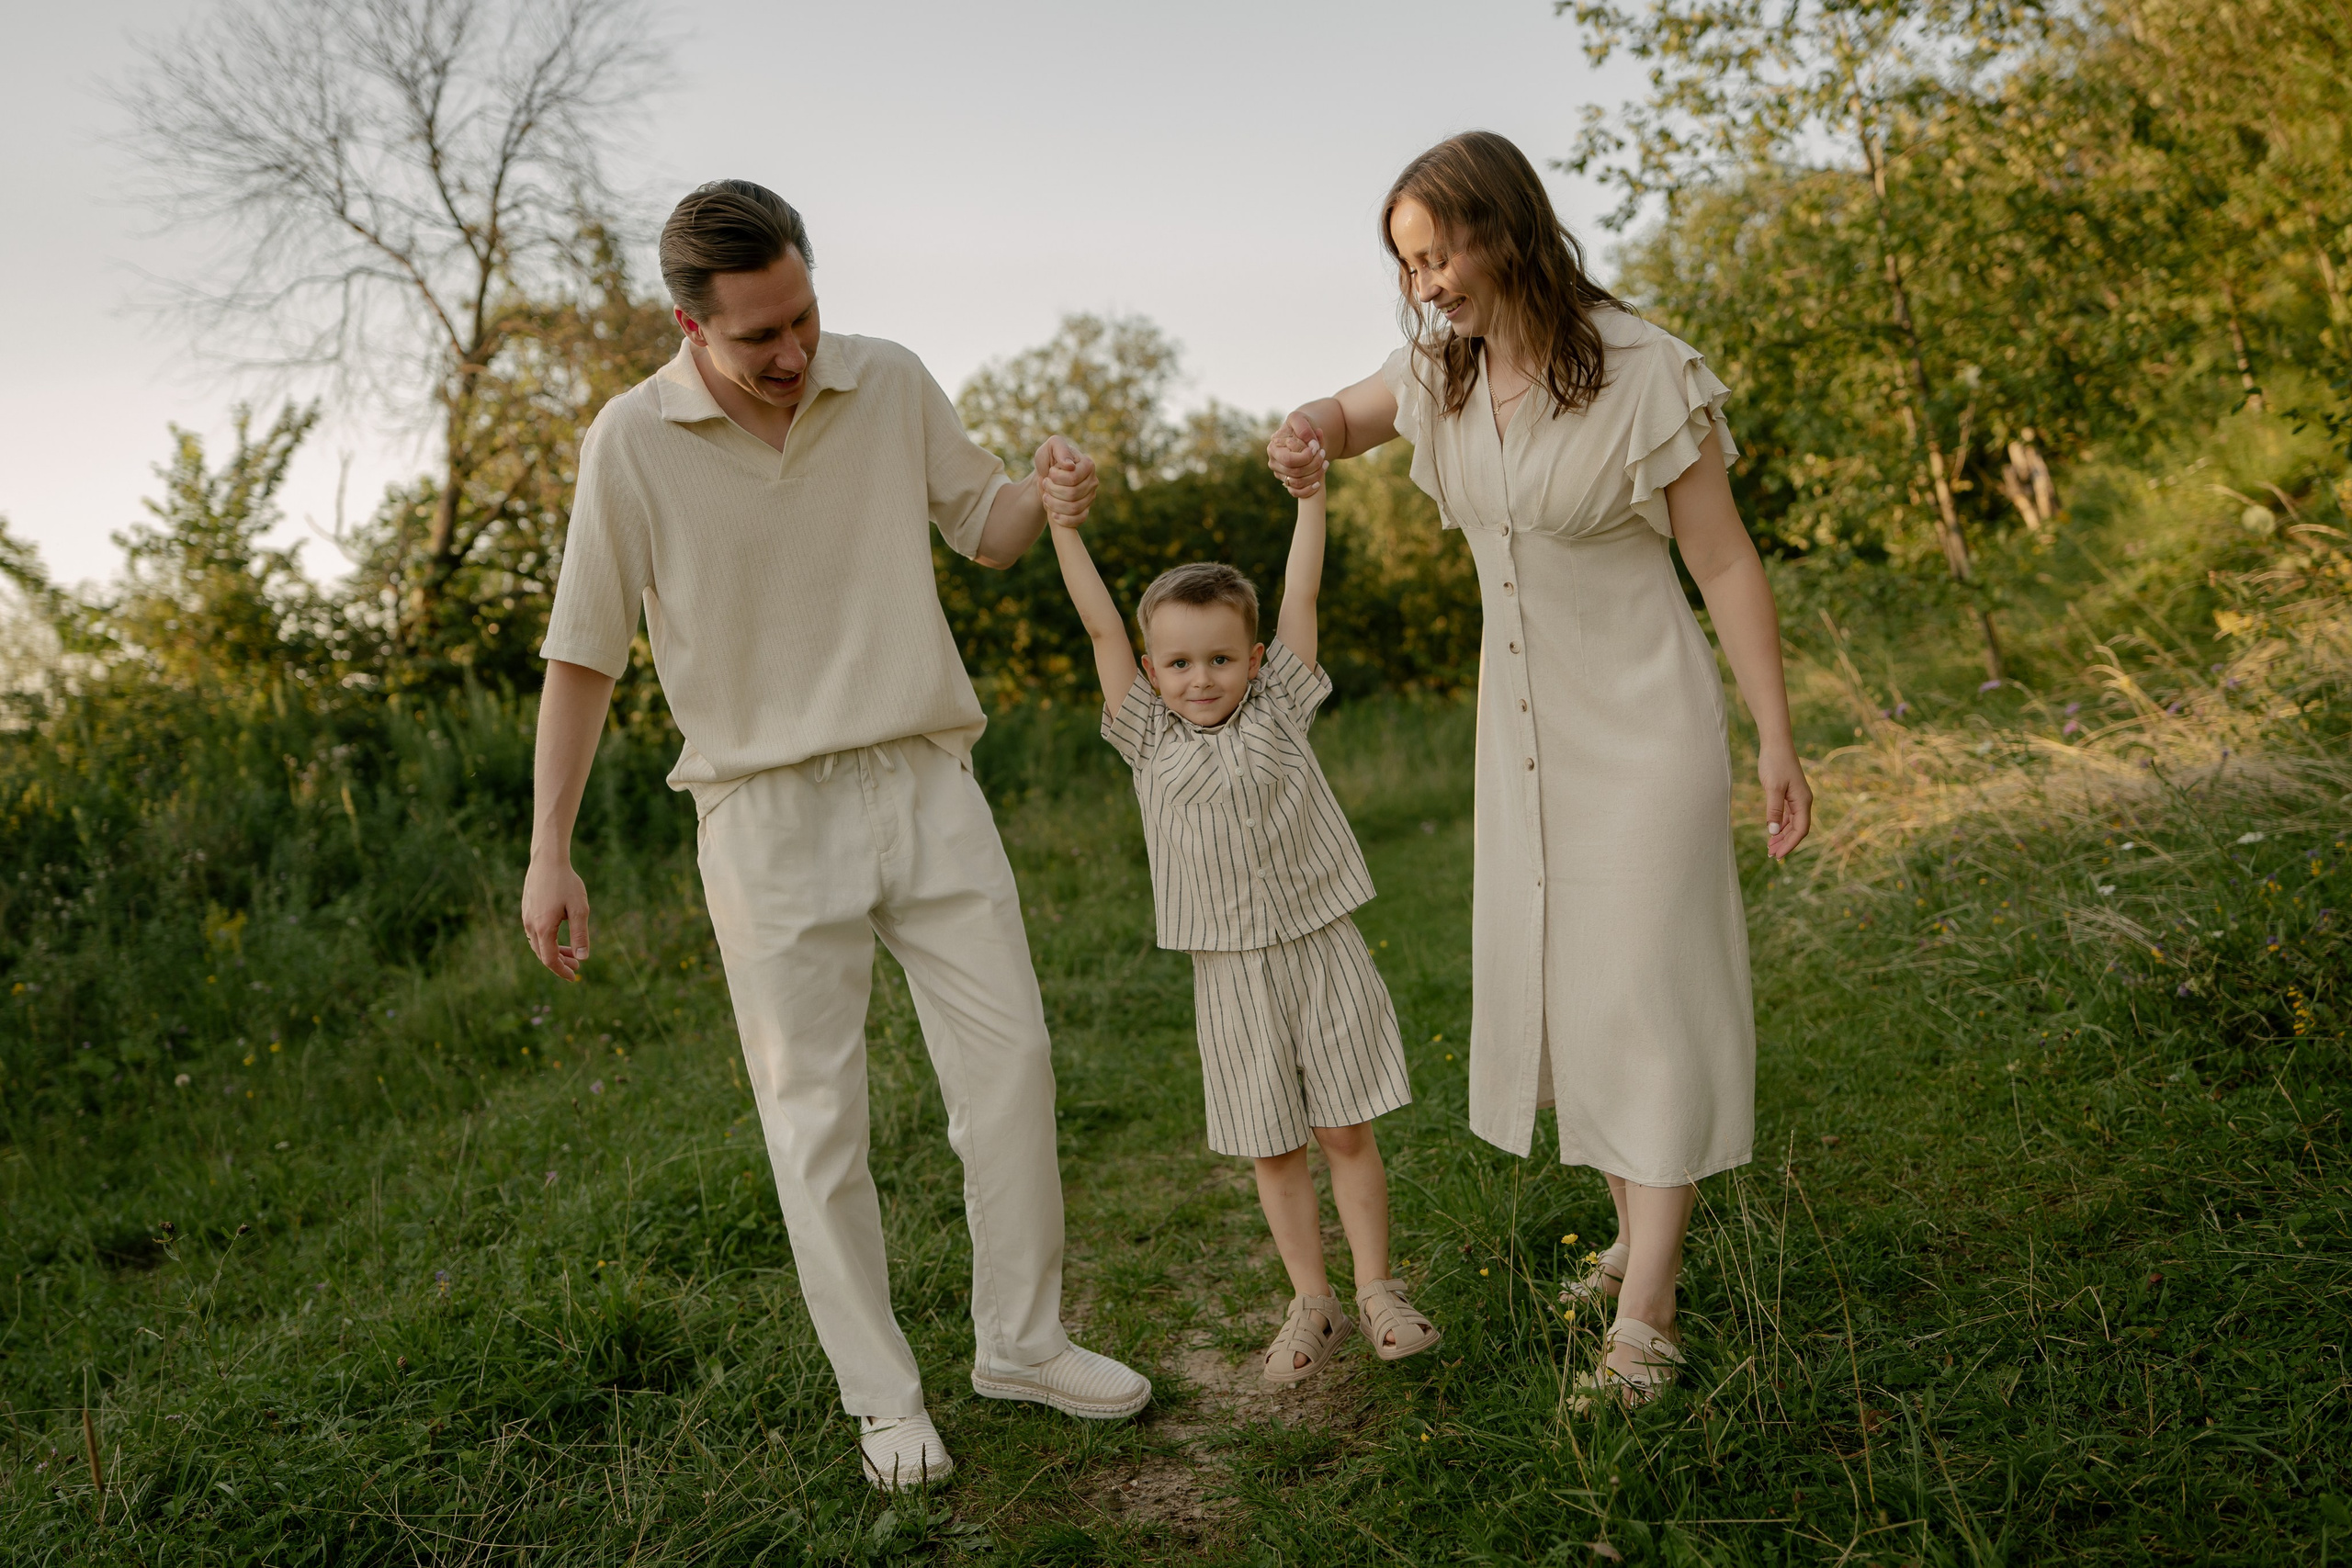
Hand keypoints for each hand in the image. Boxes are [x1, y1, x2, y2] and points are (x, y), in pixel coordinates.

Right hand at [521, 854, 591, 979]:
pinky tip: (560, 935)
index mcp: (543, 928)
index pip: (550, 959)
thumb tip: (583, 957)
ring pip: (539, 944)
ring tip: (572, 952)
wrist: (547, 860)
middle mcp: (531, 925)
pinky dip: (548, 940)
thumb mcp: (579, 909)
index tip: (574, 976)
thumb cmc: (566, 883)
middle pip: (543, 954)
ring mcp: (527, 917)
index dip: (561, 970)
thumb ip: (580, 935)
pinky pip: (536, 933)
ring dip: (555, 951)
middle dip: (560, 962)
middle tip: (577, 965)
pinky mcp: (527, 910)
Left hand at [1034, 435, 1097, 527]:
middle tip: (1045, 485)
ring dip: (1054, 504)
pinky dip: (1063, 519)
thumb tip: (1070, 466)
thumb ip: (1060, 449)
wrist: (1045, 476)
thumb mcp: (1050, 447)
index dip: (1056, 478)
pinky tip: (1053, 514)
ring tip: (1046, 497)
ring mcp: (1091, 497)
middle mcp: (1093, 481)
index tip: (1049, 473)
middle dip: (1053, 491)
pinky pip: (1078, 520)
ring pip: (1074, 508)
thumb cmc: (1048, 459)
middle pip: (1073, 494)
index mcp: (1088, 465)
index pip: (1072, 478)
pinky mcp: (1086, 510)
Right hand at [1266, 412, 1327, 497]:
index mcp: (1273, 448)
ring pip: (1297, 483)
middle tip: (1324, 454)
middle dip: (1313, 464)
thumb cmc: (1302, 426)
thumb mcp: (1300, 419)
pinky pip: (1296, 493)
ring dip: (1315, 475)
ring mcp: (1280, 474)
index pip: (1290, 460)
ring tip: (1325, 463)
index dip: (1307, 456)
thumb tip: (1309, 443)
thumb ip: (1303, 427)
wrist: (1305, 435)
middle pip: (1295, 473)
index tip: (1317, 446)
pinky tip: (1318, 482)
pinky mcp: (1287, 483)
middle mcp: (1273, 463)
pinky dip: (1308, 490)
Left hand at [1760, 746, 1812, 860]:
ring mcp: (1797, 797)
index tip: (1777, 855)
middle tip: (1770, 855)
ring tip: (1770, 847)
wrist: (1776, 744)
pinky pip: (1788, 815)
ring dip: (1782, 836)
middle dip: (1785, 843)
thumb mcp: (1772, 787)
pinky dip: (1781, 825)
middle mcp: (1803, 801)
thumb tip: (1773, 832)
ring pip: (1792, 823)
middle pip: (1797, 829)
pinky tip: (1773, 832)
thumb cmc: (1775, 763)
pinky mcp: (1789, 794)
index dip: (1790, 844)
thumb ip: (1774, 810)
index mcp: (1803, 801)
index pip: (1800, 829)